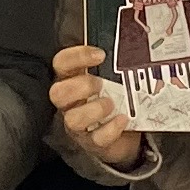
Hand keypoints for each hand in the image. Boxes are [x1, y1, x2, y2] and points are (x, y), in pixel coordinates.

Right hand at [50, 45, 141, 170]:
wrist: (122, 134)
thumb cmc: (113, 98)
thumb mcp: (110, 79)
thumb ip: (112, 65)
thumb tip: (132, 45)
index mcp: (71, 80)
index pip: (60, 64)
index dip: (76, 57)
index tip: (100, 54)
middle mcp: (70, 103)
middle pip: (58, 93)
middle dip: (80, 86)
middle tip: (100, 84)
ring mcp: (79, 125)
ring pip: (72, 120)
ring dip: (94, 110)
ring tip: (111, 104)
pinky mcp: (93, 143)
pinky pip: (96, 139)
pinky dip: (111, 129)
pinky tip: (123, 119)